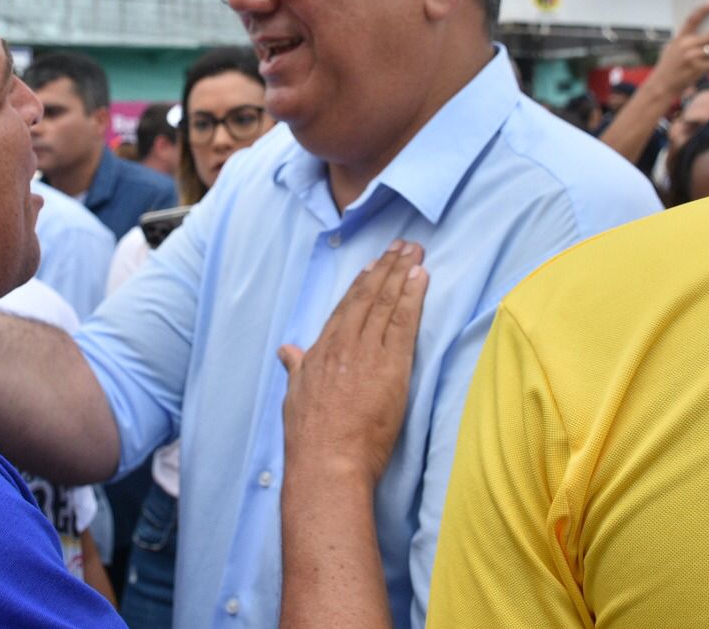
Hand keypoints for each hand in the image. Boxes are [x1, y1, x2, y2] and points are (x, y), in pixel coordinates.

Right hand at [278, 241, 429, 489]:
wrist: (327, 463)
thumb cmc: (311, 438)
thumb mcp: (295, 396)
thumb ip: (296, 368)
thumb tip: (287, 351)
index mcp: (321, 351)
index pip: (345, 308)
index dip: (362, 283)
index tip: (374, 264)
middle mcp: (343, 345)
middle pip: (368, 296)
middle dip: (386, 267)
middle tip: (403, 245)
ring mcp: (367, 353)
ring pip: (386, 302)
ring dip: (402, 273)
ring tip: (415, 252)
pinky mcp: (391, 367)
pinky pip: (404, 323)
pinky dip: (413, 297)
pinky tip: (421, 279)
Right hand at [647, 2, 708, 96]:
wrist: (661, 85)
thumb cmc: (668, 66)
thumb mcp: (671, 49)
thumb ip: (686, 40)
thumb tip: (707, 33)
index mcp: (679, 38)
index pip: (692, 19)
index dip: (703, 9)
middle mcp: (686, 46)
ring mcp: (692, 58)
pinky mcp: (698, 69)